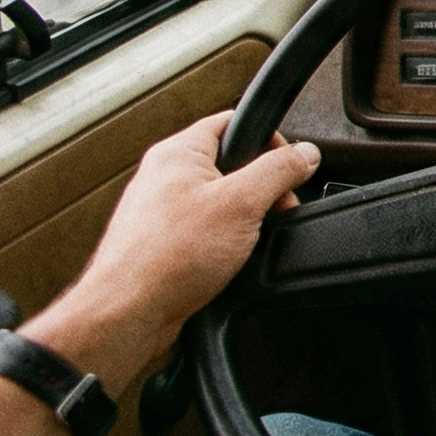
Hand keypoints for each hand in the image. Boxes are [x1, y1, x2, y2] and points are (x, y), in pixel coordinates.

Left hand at [51, 112, 320, 347]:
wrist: (129, 314)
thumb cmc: (166, 258)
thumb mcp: (242, 203)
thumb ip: (279, 170)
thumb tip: (305, 153)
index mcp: (177, 154)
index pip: (231, 122)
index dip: (269, 139)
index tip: (290, 165)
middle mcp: (165, 178)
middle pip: (232, 164)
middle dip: (263, 188)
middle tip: (275, 210)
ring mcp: (162, 212)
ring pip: (222, 201)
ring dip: (246, 219)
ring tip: (250, 241)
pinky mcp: (164, 244)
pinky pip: (208, 231)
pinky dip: (227, 242)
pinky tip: (230, 261)